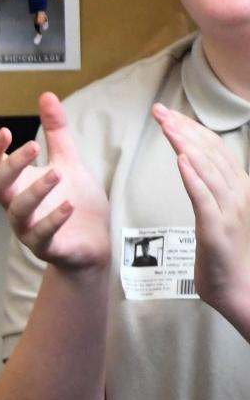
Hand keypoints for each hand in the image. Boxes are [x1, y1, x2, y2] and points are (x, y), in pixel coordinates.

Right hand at [0, 92, 110, 274]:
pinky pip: (42, 235)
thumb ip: (56, 133)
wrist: (94, 243)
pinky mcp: (48, 247)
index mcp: (19, 185)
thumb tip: (47, 95)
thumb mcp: (69, 162)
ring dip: (34, 191)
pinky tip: (68, 206)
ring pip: (18, 211)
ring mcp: (28, 228)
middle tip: (32, 145)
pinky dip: (52, 220)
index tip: (7, 132)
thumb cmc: (76, 203)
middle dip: (11, 166)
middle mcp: (16, 206)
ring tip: (57, 174)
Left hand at [155, 101, 249, 327]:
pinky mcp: (217, 229)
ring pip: (207, 169)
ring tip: (166, 126)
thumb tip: (194, 165)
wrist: (239, 289)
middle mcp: (239, 193)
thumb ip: (212, 189)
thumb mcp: (221, 213)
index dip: (192, 128)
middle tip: (158, 111)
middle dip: (183, 128)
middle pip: (210, 152)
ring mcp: (231, 211)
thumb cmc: (225, 252)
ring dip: (185, 144)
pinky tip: (180, 161)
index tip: (168, 114)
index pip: (215, 149)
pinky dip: (193, 178)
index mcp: (241, 187)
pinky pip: (205, 199)